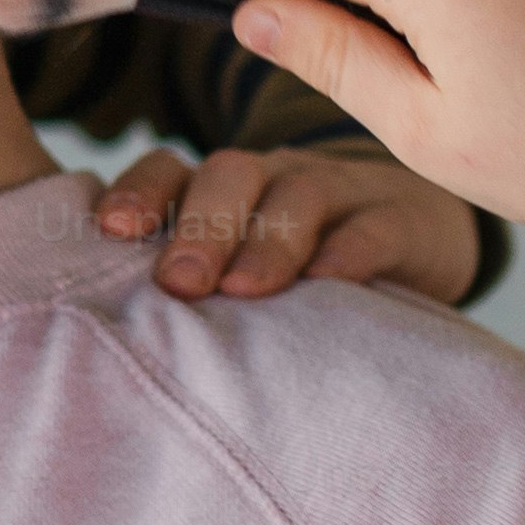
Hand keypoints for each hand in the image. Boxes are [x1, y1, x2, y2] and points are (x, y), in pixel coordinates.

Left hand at [90, 142, 477, 301]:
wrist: (418, 234)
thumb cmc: (298, 270)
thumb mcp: (239, 271)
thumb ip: (185, 292)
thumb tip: (106, 354)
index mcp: (220, 191)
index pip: (169, 170)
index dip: (139, 191)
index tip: (112, 231)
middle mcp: (272, 180)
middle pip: (229, 176)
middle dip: (199, 227)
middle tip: (178, 283)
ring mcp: (340, 193)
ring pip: (299, 196)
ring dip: (268, 242)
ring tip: (244, 291)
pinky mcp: (401, 221)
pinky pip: (375, 226)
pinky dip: (352, 251)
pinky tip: (332, 280)